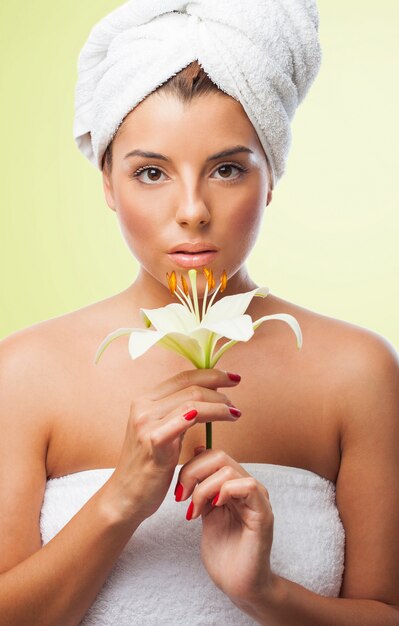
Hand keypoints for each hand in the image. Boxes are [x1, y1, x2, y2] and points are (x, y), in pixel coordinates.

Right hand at [106, 369, 241, 523]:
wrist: (125, 497)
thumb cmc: (147, 467)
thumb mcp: (160, 432)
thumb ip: (176, 414)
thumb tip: (204, 398)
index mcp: (144, 400)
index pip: (183, 377)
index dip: (210, 374)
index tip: (231, 378)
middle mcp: (143, 406)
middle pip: (190, 386)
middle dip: (219, 388)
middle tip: (235, 401)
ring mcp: (146, 423)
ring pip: (193, 402)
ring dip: (220, 405)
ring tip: (234, 413)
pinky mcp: (153, 440)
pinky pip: (186, 419)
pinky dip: (210, 414)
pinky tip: (226, 417)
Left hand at [175, 448, 274, 605]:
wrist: (238, 584)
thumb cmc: (223, 552)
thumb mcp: (205, 510)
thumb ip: (202, 485)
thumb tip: (197, 451)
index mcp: (234, 484)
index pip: (213, 455)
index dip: (191, 466)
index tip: (178, 491)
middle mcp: (247, 487)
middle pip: (219, 457)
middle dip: (192, 473)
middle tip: (181, 497)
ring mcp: (257, 499)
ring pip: (228, 470)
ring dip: (203, 489)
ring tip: (195, 511)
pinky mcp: (263, 514)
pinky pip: (247, 486)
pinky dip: (225, 491)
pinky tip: (213, 508)